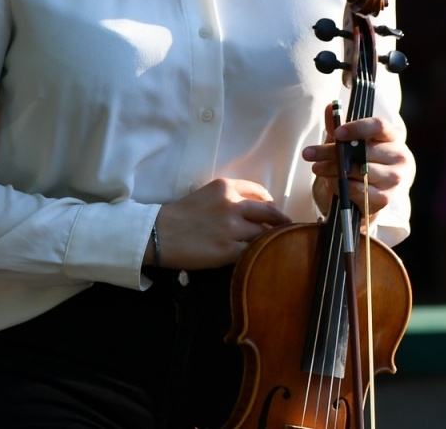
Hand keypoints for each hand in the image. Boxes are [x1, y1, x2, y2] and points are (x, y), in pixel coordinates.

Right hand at [151, 178, 290, 269]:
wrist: (158, 234)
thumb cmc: (180, 214)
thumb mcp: (206, 194)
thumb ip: (230, 197)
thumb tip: (255, 208)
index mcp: (226, 187)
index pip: (259, 192)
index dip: (270, 203)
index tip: (274, 210)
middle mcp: (233, 204)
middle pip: (270, 213)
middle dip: (281, 222)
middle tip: (287, 228)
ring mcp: (232, 228)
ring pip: (264, 234)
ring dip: (269, 240)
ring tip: (274, 245)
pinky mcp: (228, 250)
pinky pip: (253, 252)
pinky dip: (258, 254)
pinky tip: (259, 257)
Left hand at [304, 102, 411, 219]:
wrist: (368, 189)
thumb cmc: (359, 157)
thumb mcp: (347, 140)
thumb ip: (338, 124)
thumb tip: (329, 107)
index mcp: (391, 136)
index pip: (379, 126)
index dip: (357, 128)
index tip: (337, 133)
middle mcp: (398, 156)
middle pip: (364, 151)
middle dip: (333, 152)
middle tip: (309, 153)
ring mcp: (394, 179)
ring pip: (360, 171)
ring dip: (333, 169)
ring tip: (318, 167)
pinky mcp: (385, 198)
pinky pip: (358, 191)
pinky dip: (340, 186)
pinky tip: (330, 181)